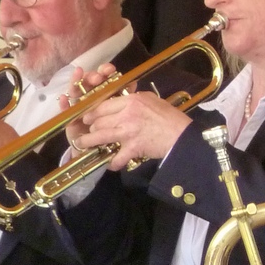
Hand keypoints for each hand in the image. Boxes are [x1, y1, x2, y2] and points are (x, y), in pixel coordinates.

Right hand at [61, 63, 128, 145]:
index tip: (110, 69)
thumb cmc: (116, 133)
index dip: (105, 72)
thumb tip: (133, 83)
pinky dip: (64, 104)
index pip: (104, 80)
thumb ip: (126, 99)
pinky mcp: (71, 120)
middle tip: (98, 77)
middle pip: (89, 84)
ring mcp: (80, 108)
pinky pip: (66, 111)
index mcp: (105, 96)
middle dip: (92, 77)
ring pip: (76, 93)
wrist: (104, 152)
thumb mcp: (124, 115)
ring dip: (77, 83)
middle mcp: (91, 99)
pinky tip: (64, 98)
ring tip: (79, 76)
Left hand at [69, 88, 189, 169]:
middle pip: (98, 121)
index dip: (92, 112)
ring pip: (100, 136)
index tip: (87, 117)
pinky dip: (112, 163)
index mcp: (131, 101)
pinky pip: (117, 157)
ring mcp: (128, 132)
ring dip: (88, 142)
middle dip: (90, 128)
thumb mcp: (152, 100)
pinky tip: (110, 165)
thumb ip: (135, 99)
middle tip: (87, 132)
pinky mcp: (133, 147)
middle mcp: (126, 115)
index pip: (103, 105)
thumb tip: (123, 100)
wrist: (183, 136)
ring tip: (82, 146)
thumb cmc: (171, 117)